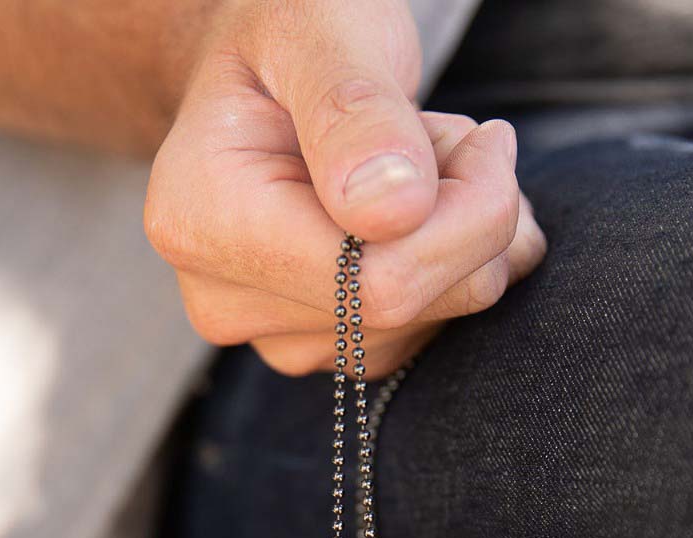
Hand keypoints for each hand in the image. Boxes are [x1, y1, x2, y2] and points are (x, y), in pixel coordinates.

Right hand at [143, 0, 546, 376]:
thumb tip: (393, 213)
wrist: (268, 76)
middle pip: (405, 306)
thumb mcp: (319, 29)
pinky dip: (453, 268)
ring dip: (463, 239)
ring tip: (418, 163)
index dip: (467, 216)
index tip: (489, 137)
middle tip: (452, 140)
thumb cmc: (292, 35)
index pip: (374, 280)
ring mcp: (274, 338)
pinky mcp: (326, 350)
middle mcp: (225, 301)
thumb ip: (353, 112)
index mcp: (203, 224)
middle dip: (467, 221)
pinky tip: (420, 210)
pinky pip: (427, 331)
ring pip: (428, 322)